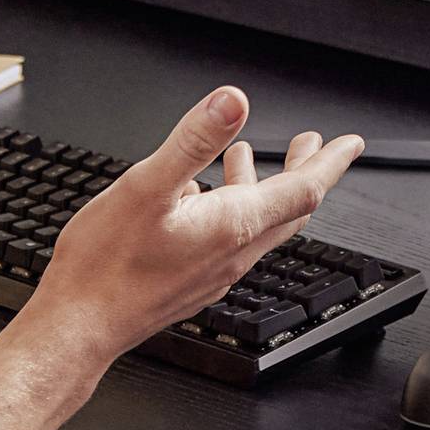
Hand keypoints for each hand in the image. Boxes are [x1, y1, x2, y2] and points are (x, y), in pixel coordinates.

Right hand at [26, 86, 364, 365]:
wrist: (79, 328)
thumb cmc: (105, 266)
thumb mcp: (147, 187)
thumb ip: (193, 141)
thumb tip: (232, 102)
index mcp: (232, 225)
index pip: (302, 190)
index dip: (330, 162)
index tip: (350, 143)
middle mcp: (233, 252)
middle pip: (290, 208)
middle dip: (307, 171)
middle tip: (317, 145)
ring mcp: (214, 270)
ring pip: (259, 224)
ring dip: (266, 187)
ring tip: (250, 156)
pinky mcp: (193, 281)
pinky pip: (231, 240)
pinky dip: (234, 208)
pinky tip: (203, 196)